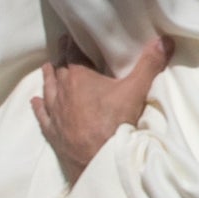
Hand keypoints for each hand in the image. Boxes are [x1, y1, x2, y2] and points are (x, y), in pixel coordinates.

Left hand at [34, 38, 168, 175]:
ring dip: (48, 78)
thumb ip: (149, 64)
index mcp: (79, 77)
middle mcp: (62, 92)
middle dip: (61, 59)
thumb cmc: (116, 122)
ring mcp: (55, 113)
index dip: (71, 45)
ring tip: (47, 68)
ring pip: (48, 90)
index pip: (72, 55)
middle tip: (62, 49)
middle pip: (58, 70)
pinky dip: (38, 107)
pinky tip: (34, 102)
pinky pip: (42, 115)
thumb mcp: (136, 90)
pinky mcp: (53, 132)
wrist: (100, 160)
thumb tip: (164, 40)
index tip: (69, 37)